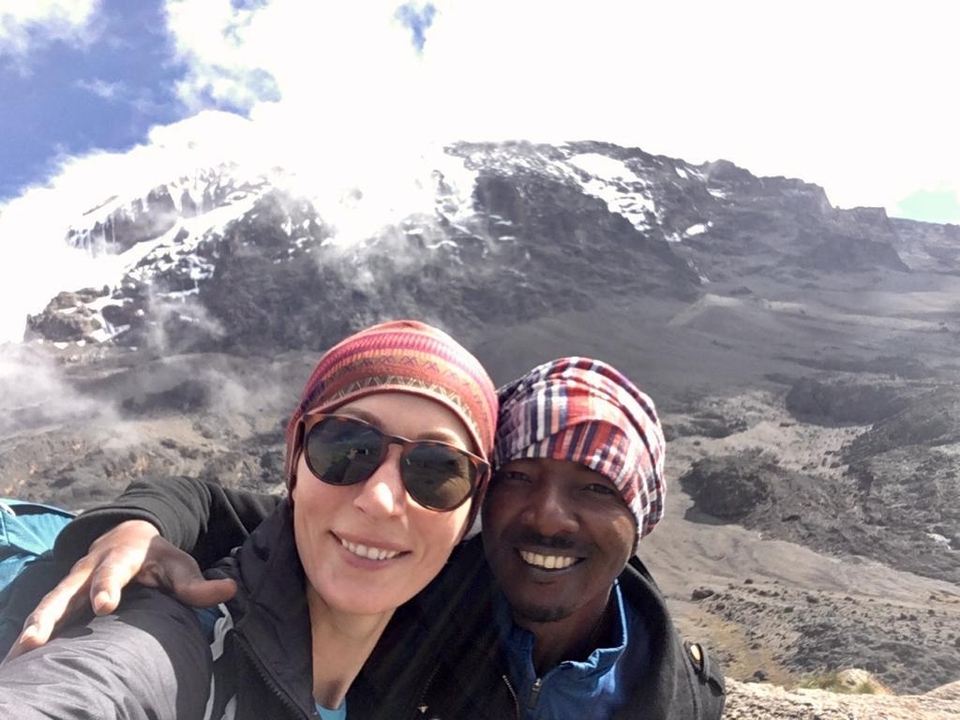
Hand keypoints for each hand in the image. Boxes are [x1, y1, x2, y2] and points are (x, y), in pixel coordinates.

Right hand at [3, 519, 236, 661]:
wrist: (127, 534)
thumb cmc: (159, 557)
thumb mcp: (181, 565)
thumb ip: (200, 583)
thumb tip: (231, 590)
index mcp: (121, 557)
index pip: (113, 571)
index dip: (108, 586)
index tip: (104, 605)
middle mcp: (89, 569)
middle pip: (68, 590)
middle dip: (53, 613)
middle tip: (38, 637)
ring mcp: (71, 584)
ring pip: (48, 604)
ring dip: (34, 627)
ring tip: (20, 653)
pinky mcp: (62, 599)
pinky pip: (43, 616)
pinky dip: (29, 635)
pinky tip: (16, 661)